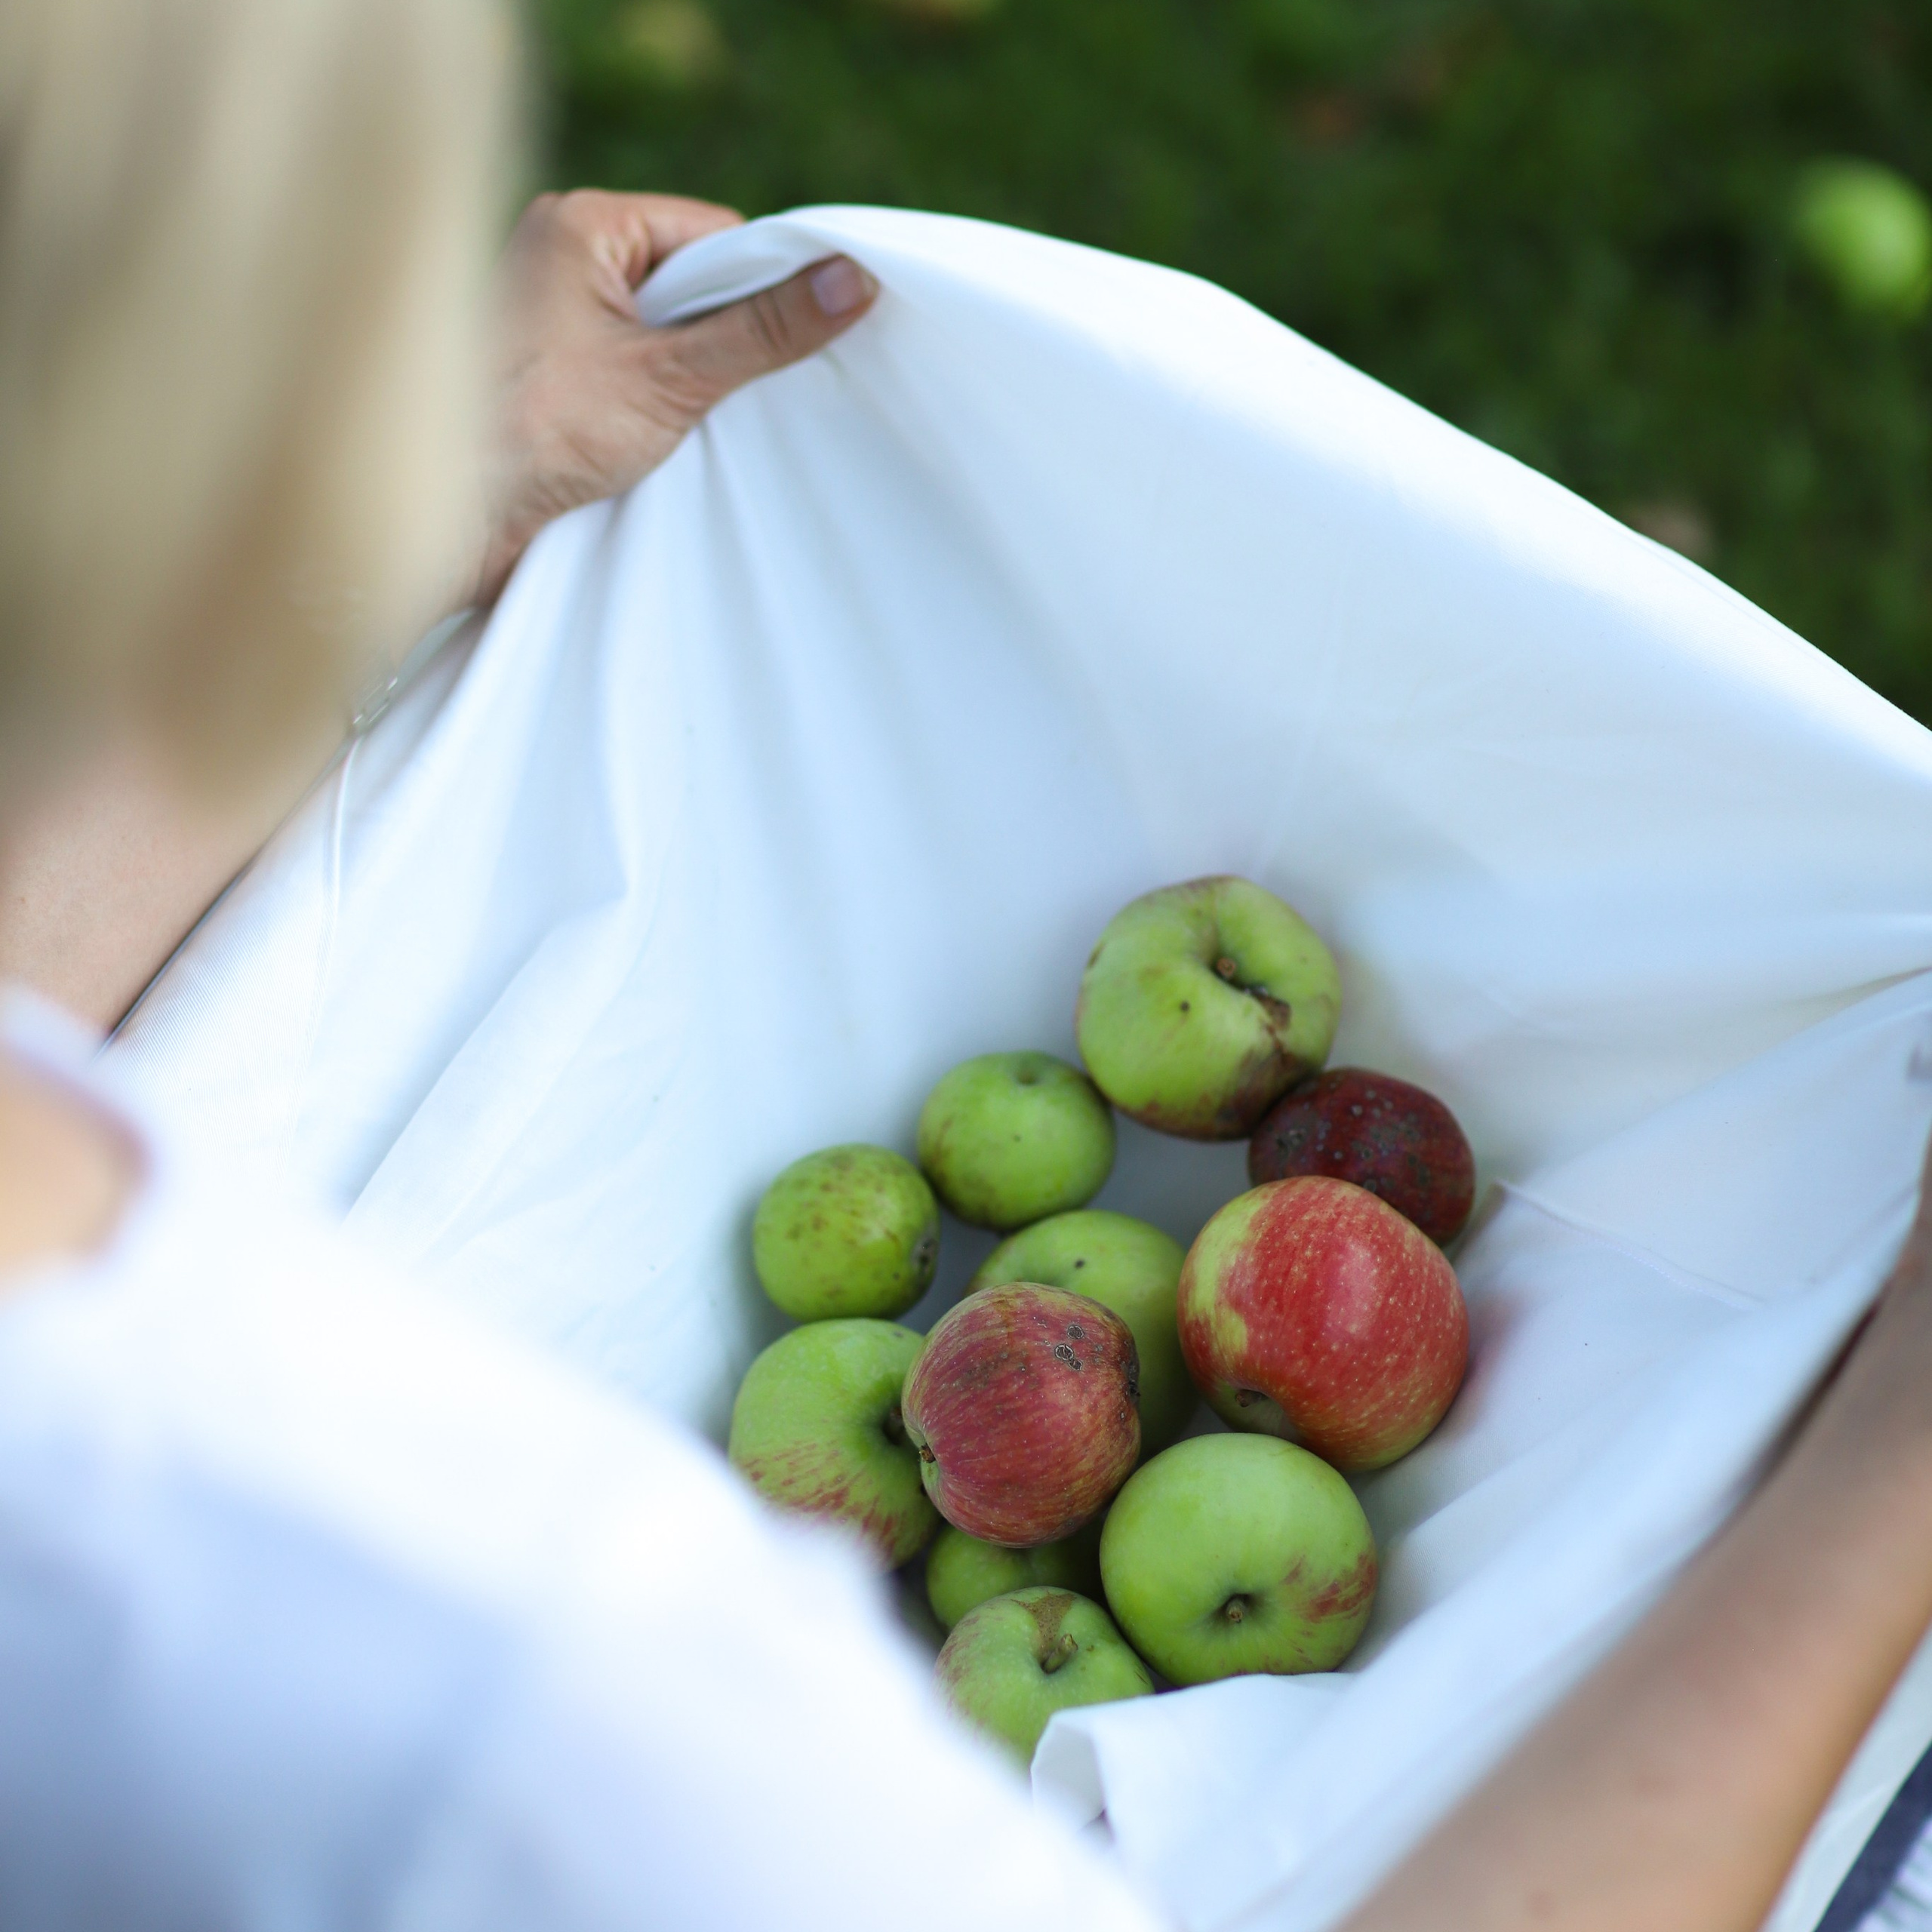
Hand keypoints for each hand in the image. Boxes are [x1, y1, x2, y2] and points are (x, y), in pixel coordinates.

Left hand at [469, 189, 875, 604]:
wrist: (454, 520)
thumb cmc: (540, 433)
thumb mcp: (671, 377)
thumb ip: (764, 330)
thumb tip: (853, 282)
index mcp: (580, 224)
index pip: (712, 233)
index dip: (764, 283)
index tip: (805, 332)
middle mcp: (563, 258)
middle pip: (692, 280)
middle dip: (731, 333)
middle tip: (764, 385)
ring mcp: (558, 317)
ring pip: (667, 329)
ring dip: (700, 374)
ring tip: (717, 416)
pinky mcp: (559, 374)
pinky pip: (640, 368)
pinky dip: (669, 399)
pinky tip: (686, 436)